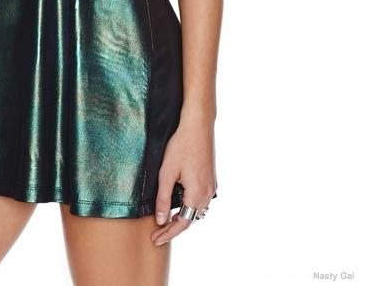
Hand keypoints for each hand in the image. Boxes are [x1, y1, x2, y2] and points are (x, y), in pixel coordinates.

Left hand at [150, 113, 216, 245]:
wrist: (197, 126)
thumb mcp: (167, 173)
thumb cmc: (180, 146)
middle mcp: (207, 193)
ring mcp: (211, 186)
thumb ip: (163, 199)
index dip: (168, 233)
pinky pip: (200, 199)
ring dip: (183, 217)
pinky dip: (189, 206)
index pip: (182, 223)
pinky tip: (179, 203)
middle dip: (174, 227)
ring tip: (166, 220)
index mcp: (197, 194)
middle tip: (157, 233)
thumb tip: (161, 220)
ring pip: (197, 210)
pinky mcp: (210, 178)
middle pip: (191, 219)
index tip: (155, 240)